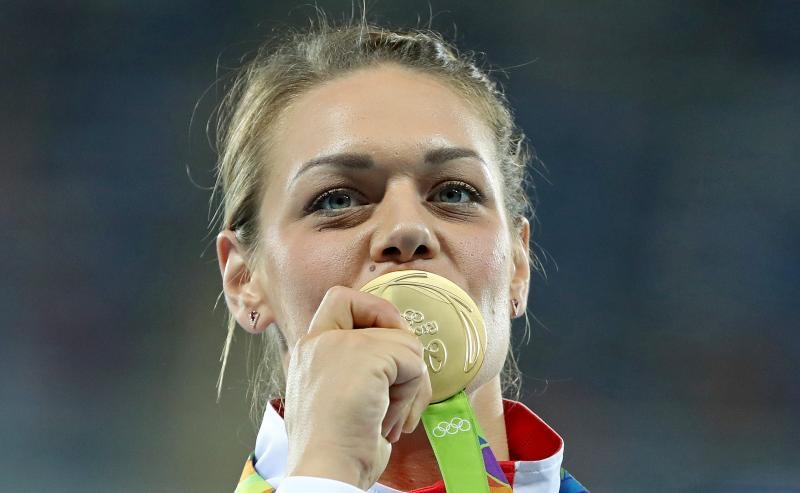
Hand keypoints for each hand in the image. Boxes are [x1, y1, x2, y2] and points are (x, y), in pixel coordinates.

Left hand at [283, 286, 432, 489]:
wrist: (336, 465)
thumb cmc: (341, 407)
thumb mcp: (372, 355)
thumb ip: (400, 343)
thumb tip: (411, 359)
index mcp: (320, 338)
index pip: (347, 298)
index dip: (376, 307)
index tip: (396, 330)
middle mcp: (334, 357)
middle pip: (385, 335)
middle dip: (400, 358)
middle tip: (400, 374)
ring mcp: (353, 384)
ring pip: (400, 366)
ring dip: (406, 389)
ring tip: (393, 410)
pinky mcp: (370, 407)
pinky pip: (401, 393)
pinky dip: (403, 409)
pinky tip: (394, 425)